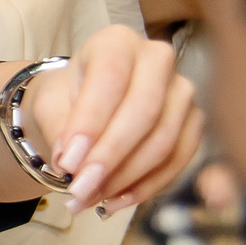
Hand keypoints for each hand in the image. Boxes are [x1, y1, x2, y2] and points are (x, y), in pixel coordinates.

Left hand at [24, 23, 201, 214]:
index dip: (91, 123)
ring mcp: (182, 91)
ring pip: (163, 141)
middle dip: (110, 158)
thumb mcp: (50, 105)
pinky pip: (177, 161)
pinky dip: (145, 187)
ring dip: (124, 179)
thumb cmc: (68, 100)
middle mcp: (158, 59)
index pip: (110, 79)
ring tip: (88, 200)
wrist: (88, 107)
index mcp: (117, 42)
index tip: (67, 163)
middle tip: (79, 190)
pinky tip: (115, 202)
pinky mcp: (194, 123)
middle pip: (143, 112)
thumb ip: (58, 127)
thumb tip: (70, 162)